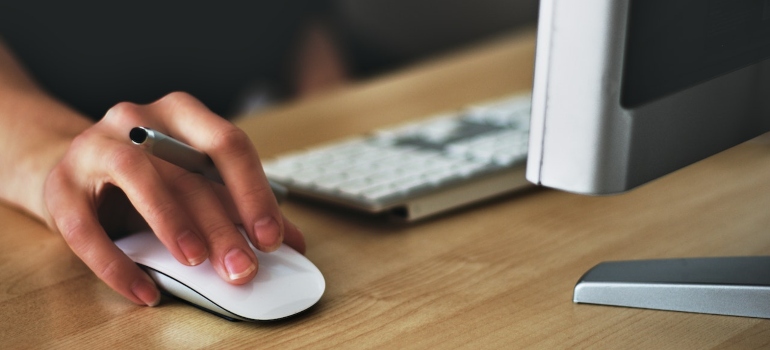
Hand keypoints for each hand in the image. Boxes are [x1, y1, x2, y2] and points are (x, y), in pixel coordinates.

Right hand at [43, 92, 304, 305]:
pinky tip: (145, 291)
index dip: (253, 192)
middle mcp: (137, 119)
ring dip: (171, 221)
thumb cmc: (149, 176)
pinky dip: (117, 264)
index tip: (272, 237)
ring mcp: (94, 147)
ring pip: (137, 176)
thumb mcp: (196, 183)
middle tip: (243, 267)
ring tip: (196, 262)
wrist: (76, 170)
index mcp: (182, 114)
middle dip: (221, 224)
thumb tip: (293, 242)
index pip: (228, 144)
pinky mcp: (59, 186)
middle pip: (187, 170)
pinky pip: (85, 227)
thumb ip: (240, 207)